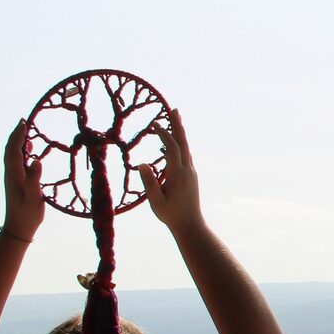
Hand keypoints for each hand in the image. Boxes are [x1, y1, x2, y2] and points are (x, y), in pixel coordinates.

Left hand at [3, 120, 45, 240]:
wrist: (18, 227)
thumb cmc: (27, 213)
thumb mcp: (33, 197)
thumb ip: (34, 179)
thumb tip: (36, 160)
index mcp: (14, 174)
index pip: (14, 150)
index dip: (18, 136)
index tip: (24, 123)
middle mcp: (11, 173)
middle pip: (10, 149)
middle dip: (16, 135)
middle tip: (24, 121)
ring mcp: (13, 177)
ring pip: (13, 154)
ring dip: (18, 141)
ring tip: (26, 131)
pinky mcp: (17, 181)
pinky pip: (17, 161)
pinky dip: (22, 151)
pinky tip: (29, 151)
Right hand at [139, 109, 203, 232]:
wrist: (190, 224)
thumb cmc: (170, 214)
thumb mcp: (155, 201)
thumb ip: (149, 183)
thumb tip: (142, 164)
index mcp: (178, 174)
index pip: (172, 148)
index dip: (164, 134)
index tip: (155, 124)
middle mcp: (187, 170)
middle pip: (183, 142)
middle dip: (178, 125)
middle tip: (174, 108)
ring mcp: (191, 172)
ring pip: (185, 147)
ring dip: (180, 132)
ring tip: (175, 118)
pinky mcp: (191, 175)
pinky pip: (185, 154)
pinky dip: (179, 143)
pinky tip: (173, 141)